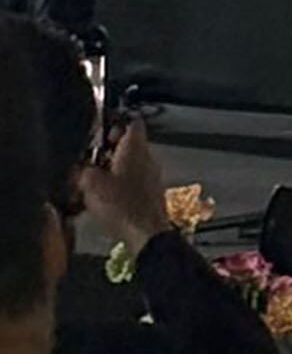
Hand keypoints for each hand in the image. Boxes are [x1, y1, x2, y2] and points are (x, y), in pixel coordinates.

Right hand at [79, 117, 171, 253]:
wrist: (146, 234)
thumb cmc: (121, 205)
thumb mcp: (91, 185)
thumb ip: (81, 171)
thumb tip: (77, 169)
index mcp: (135, 147)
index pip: (131, 120)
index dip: (114, 123)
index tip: (98, 134)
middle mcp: (147, 156)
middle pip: (127, 144)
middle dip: (106, 152)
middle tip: (89, 164)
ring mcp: (151, 175)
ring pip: (128, 164)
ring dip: (110, 172)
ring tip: (92, 186)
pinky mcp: (149, 194)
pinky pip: (132, 182)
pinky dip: (118, 187)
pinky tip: (104, 202)